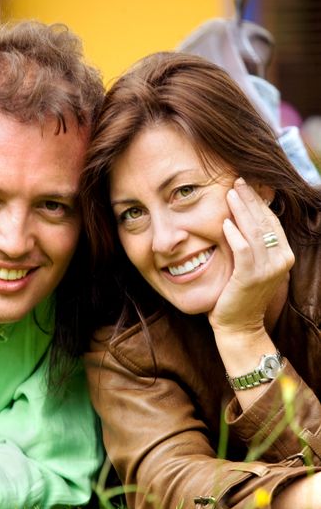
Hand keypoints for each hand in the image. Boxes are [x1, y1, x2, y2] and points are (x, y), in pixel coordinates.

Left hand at [208, 178, 293, 335]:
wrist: (238, 327)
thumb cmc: (240, 296)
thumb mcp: (251, 266)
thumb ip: (252, 245)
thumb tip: (240, 217)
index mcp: (284, 255)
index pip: (271, 221)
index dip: (259, 202)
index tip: (245, 184)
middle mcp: (281, 260)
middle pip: (265, 222)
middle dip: (250, 199)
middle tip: (236, 180)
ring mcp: (268, 270)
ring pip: (255, 232)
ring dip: (241, 210)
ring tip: (229, 193)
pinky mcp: (250, 278)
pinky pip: (243, 250)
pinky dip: (235, 235)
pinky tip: (225, 223)